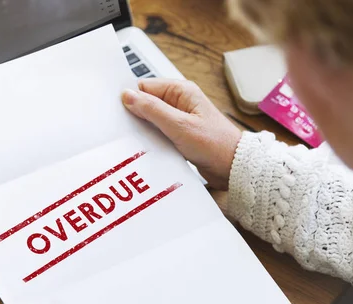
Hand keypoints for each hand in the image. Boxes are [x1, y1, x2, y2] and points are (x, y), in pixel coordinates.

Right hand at [122, 79, 242, 189]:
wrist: (233, 167)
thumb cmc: (215, 144)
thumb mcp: (179, 125)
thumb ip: (152, 109)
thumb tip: (128, 95)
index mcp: (181, 91)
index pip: (145, 87)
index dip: (132, 99)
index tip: (119, 112)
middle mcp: (180, 102)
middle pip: (147, 104)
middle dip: (136, 116)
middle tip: (127, 130)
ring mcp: (179, 119)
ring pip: (151, 120)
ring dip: (144, 131)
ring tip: (138, 141)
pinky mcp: (179, 135)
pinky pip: (158, 133)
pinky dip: (152, 140)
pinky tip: (148, 148)